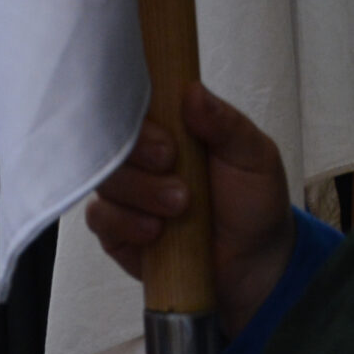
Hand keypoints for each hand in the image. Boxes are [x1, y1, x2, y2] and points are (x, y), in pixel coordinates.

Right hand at [83, 82, 294, 336]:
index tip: (168, 142)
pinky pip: (99, 216)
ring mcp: (124, 189)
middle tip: (173, 171)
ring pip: (104, 178)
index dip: (138, 117)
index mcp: (169, 124)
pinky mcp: (114, 226)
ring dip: (140, 193)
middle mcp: (139, 153)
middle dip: (140, 158)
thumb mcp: (254, 156)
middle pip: (109, 138)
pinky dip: (125, 223)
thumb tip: (193, 91)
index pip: (132, 102)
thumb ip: (226, 124)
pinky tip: (155, 233)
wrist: (254, 263)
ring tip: (178, 209)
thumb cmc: (253, 200)